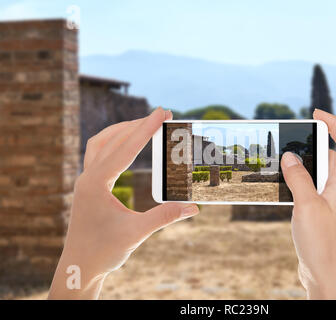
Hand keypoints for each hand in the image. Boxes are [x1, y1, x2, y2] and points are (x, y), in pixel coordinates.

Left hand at [48, 107, 198, 298]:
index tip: (162, 112)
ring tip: (145, 123)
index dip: (146, 129)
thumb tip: (193, 207)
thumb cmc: (103, 251)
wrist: (79, 266)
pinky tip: (127, 145)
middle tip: (162, 114)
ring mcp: (86, 180)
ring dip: (123, 130)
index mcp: (95, 184)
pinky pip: (99, 153)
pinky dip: (115, 142)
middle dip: (137, 125)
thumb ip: (165, 217)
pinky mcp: (89, 186)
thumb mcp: (137, 233)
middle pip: (112, 139)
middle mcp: (88, 177)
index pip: (125, 149)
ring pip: (101, 143)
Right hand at [281, 109, 335, 299]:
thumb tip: (291, 155)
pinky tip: (286, 188)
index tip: (315, 113)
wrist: (330, 279)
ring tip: (283, 163)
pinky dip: (302, 184)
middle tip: (291, 140)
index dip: (335, 123)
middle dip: (314, 144)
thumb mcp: (306, 207)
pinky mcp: (327, 216)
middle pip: (334, 157)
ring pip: (323, 175)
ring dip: (305, 166)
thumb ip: (298, 178)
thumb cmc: (323, 246)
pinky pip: (316, 191)